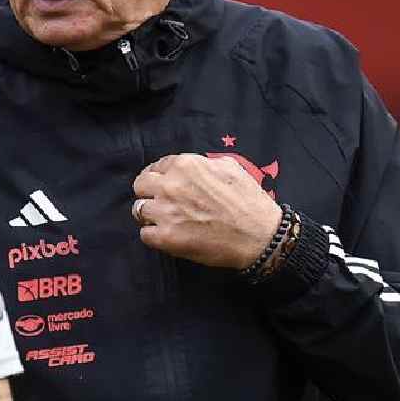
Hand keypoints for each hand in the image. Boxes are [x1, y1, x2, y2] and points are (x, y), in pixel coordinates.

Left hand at [131, 154, 282, 268]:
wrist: (260, 236)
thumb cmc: (249, 201)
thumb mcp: (229, 167)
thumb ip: (202, 163)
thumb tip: (189, 166)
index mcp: (185, 165)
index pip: (155, 167)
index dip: (159, 178)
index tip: (164, 186)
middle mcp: (170, 185)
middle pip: (140, 186)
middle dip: (149, 193)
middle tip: (162, 203)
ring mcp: (166, 212)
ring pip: (139, 210)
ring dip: (150, 215)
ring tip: (167, 221)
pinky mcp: (166, 237)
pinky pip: (145, 235)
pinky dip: (155, 236)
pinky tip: (170, 236)